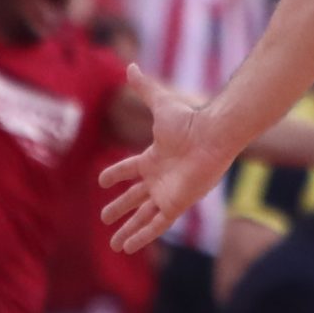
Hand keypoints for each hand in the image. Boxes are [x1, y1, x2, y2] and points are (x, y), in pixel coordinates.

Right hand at [101, 66, 236, 252]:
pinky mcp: (175, 205)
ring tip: (114, 245)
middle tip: (104, 218)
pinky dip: (142, 236)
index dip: (115, 174)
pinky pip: (155, 225)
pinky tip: (129, 246)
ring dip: (128, 230)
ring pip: (142, 216)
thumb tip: (130, 66)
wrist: (212, 136)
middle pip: (134, 198)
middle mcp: (159, 178)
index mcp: (153, 158)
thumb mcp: (161, 103)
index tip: (101, 181)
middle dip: (119, 209)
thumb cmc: (189, 121)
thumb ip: (145, 88)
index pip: (128, 169)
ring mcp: (166, 193)